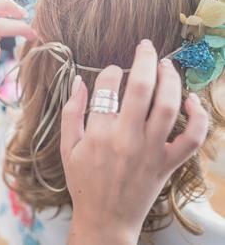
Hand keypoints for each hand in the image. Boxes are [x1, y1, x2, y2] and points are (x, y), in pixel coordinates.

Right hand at [61, 40, 208, 244]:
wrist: (105, 219)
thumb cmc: (83, 182)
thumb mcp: (66, 148)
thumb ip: (71, 112)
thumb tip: (78, 80)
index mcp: (98, 134)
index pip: (106, 87)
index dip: (109, 71)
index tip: (110, 71)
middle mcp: (127, 139)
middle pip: (141, 88)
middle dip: (144, 60)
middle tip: (144, 46)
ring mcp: (152, 151)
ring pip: (168, 106)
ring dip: (170, 79)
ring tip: (166, 64)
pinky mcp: (169, 163)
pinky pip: (192, 138)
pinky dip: (197, 117)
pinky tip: (190, 101)